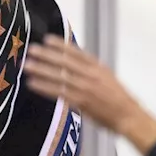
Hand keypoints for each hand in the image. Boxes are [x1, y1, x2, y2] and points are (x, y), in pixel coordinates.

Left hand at [23, 35, 155, 153]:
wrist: (128, 116)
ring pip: (60, 76)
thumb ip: (91, 70)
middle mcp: (91, 75)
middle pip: (65, 62)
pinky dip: (44, 87)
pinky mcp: (81, 102)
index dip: (61, 45)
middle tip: (32, 49)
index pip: (77, 52)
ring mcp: (85, 88)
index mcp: (98, 67)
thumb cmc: (119, 98)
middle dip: (47, 55)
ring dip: (41, 70)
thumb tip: (73, 63)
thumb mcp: (107, 77)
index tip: (47, 39)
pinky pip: (59, 92)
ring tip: (27, 65)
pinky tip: (33, 84)